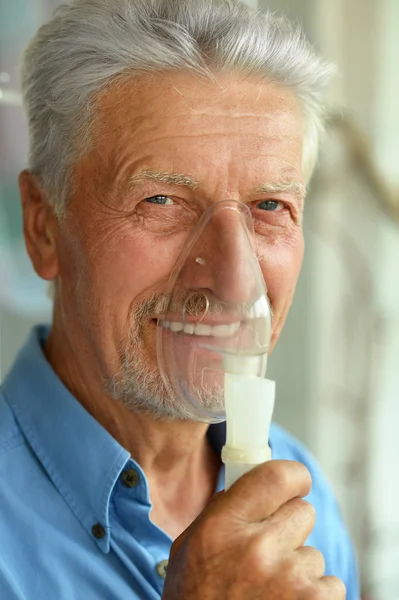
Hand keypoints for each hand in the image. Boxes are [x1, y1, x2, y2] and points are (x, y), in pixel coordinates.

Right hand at [162, 460, 345, 598]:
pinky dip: (313, 595)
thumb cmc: (194, 599)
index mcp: (224, 526)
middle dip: (290, 527)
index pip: (278, 476)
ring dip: (298, 567)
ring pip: (314, 552)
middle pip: (304, 511)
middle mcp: (259, 548)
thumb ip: (220, 511)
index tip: (293, 485)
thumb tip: (251, 485)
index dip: (293, 477)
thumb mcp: (188, 547)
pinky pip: (330, 584)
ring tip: (270, 589)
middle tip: (269, 549)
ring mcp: (290, 580)